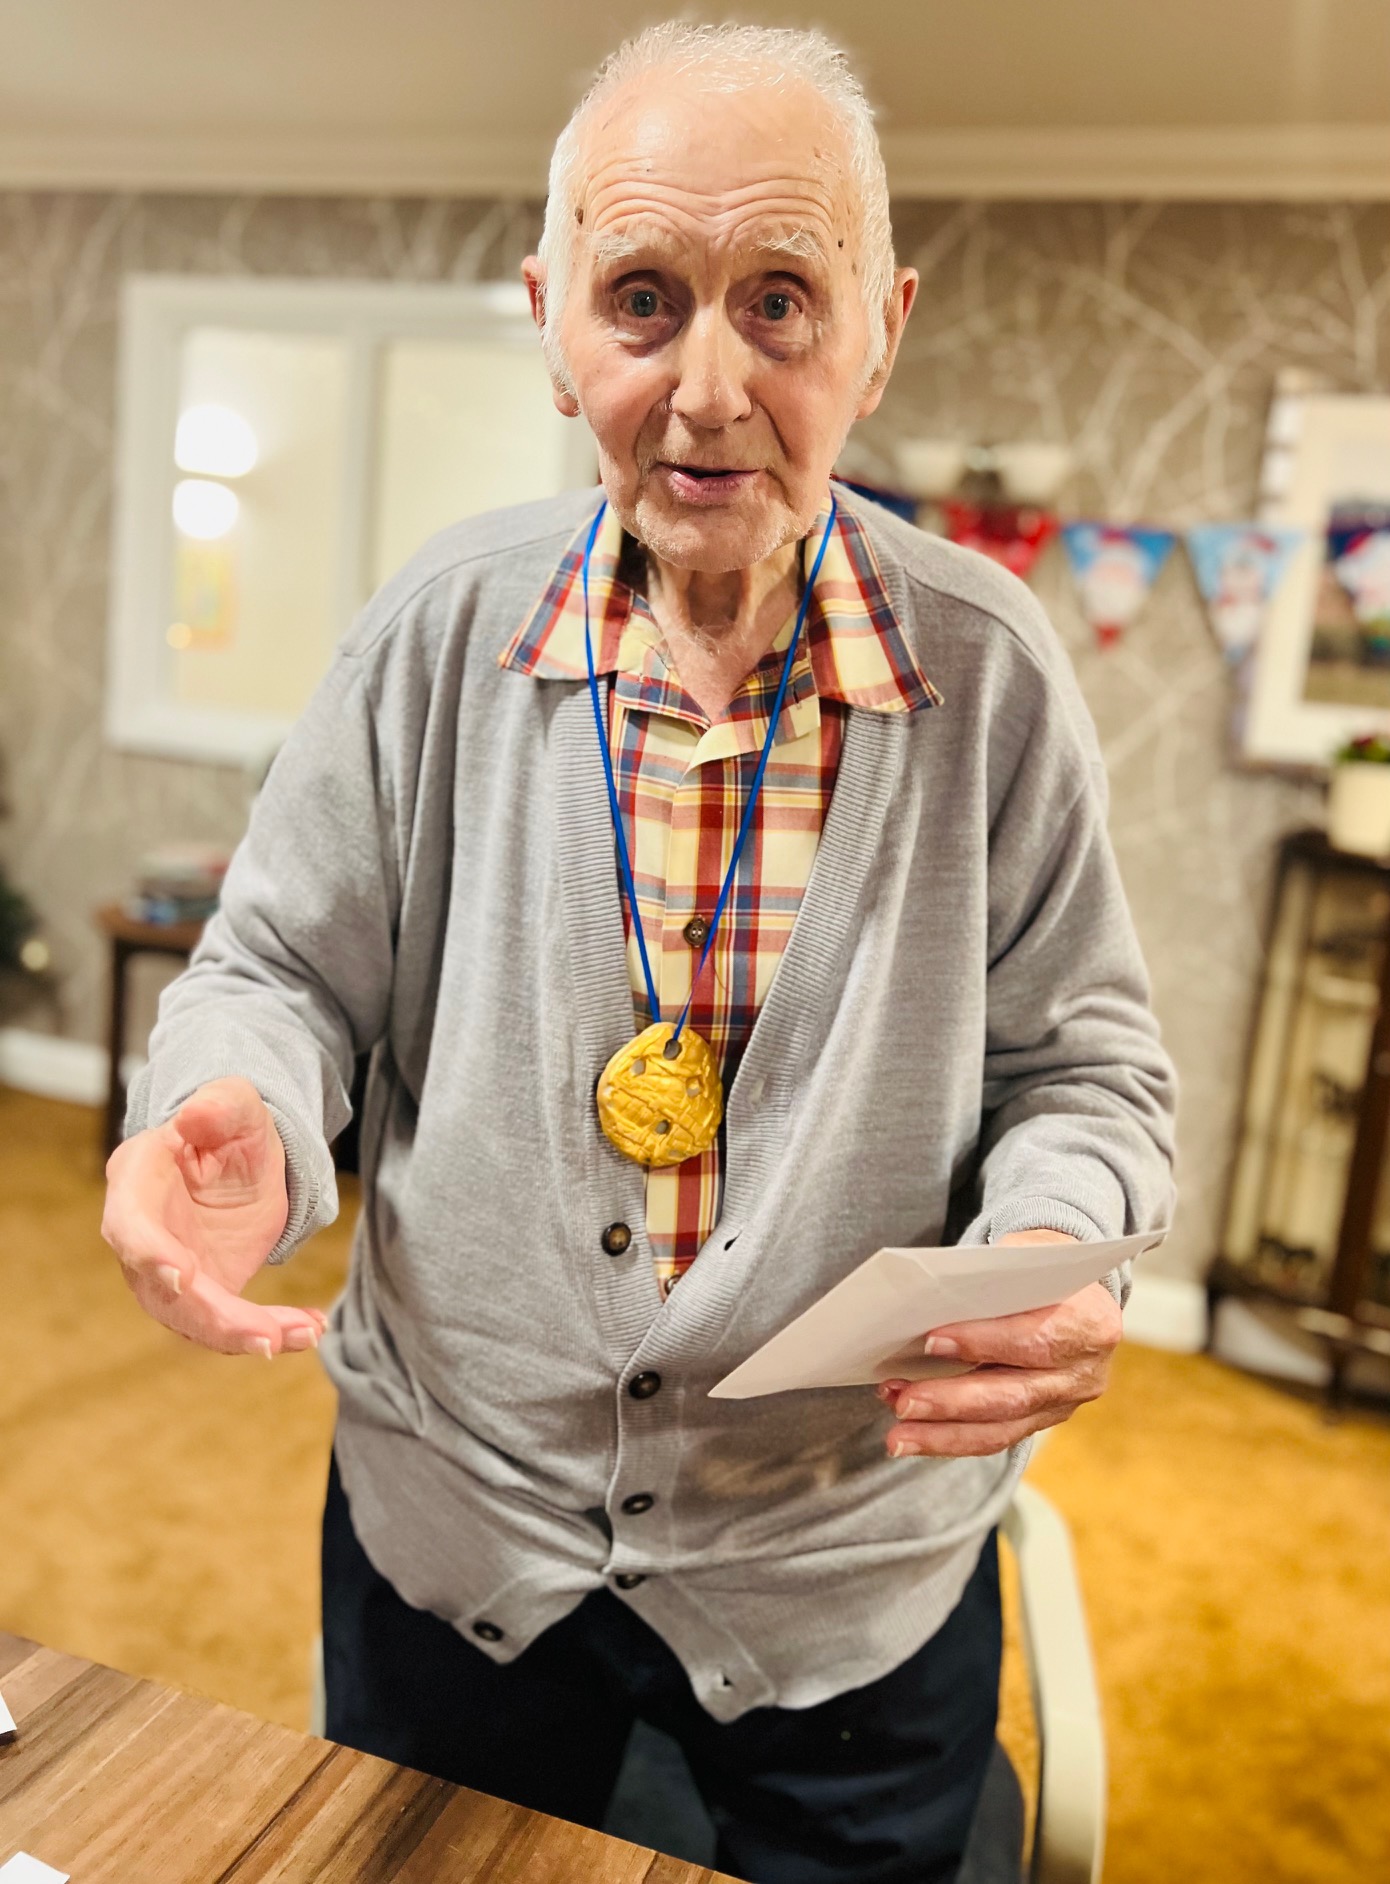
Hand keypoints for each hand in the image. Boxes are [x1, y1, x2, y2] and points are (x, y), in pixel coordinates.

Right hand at [100, 1076, 325, 1358]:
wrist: (238, 1159)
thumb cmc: (226, 1125)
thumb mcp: (236, 1104)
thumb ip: (221, 1104)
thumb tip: (194, 1114)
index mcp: (138, 1179)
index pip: (130, 1224)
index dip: (151, 1254)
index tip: (184, 1277)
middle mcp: (141, 1235)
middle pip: (163, 1291)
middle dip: (213, 1318)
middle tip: (266, 1337)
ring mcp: (165, 1272)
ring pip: (196, 1319)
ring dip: (247, 1334)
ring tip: (305, 1333)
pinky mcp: (200, 1295)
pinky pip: (228, 1324)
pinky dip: (272, 1330)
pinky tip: (313, 1327)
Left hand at [875, 1231, 1120, 1457]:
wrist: (1072, 1287)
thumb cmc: (1039, 1265)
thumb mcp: (1027, 1252)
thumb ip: (991, 1276)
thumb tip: (932, 1297)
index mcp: (1089, 1322)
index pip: (1036, 1338)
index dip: (984, 1342)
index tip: (932, 1340)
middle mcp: (1083, 1372)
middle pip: (1014, 1394)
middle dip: (953, 1400)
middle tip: (904, 1400)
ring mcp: (1064, 1402)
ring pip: (1001, 1428)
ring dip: (942, 1433)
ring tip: (897, 1434)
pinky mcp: (1041, 1420)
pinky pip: (995, 1437)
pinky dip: (949, 1439)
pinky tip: (911, 1438)